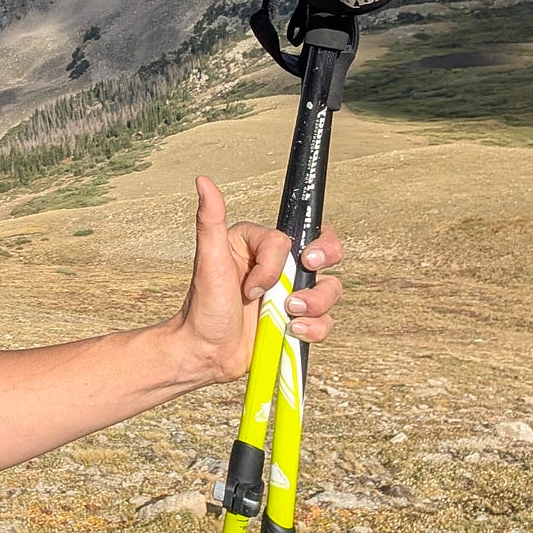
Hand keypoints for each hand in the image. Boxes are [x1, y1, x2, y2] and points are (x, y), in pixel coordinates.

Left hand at [173, 176, 343, 384]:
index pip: (288, 240)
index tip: (254, 285)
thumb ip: (211, 219)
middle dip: (323, 263)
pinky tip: (293, 332)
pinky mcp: (297, 318)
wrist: (206, 351)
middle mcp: (278, 265)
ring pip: (330, 287)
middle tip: (306, 275)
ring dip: (317, 303)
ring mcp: (290, 292)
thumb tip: (203, 181)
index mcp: (258, 244)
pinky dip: (315, 328)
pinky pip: (325, 319)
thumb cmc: (203, 305)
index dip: (276, 263)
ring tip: (289, 318)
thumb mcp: (208, 259)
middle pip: (325, 251)